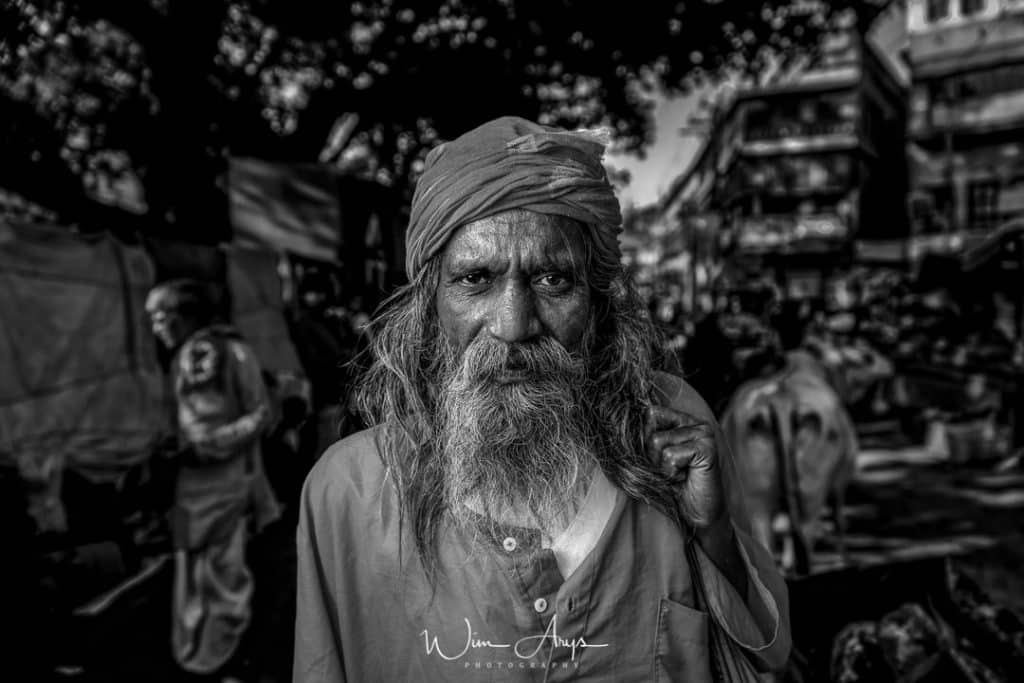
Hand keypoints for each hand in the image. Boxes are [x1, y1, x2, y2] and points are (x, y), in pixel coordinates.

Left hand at [646, 405, 725, 529]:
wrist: (697, 516)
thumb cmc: (673, 488)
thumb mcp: (652, 459)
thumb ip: (644, 440)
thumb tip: (621, 426)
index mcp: (682, 420)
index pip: (650, 412)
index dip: (644, 438)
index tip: (657, 459)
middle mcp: (695, 423)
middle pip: (650, 429)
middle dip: (651, 456)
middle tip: (669, 470)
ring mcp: (703, 434)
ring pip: (657, 441)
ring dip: (661, 467)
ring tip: (677, 475)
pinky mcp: (707, 448)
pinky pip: (670, 455)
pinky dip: (671, 473)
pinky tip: (684, 479)